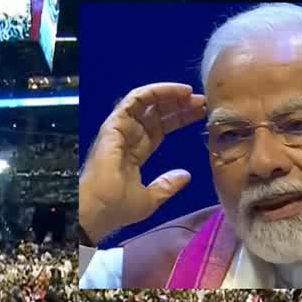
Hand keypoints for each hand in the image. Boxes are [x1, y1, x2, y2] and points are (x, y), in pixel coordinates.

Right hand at [79, 82, 205, 242]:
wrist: (99, 209)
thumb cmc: (118, 208)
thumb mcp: (151, 199)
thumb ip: (167, 186)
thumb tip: (186, 176)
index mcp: (135, 152)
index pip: (161, 129)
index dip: (180, 120)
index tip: (200, 115)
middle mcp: (128, 136)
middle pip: (156, 113)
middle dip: (179, 105)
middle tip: (202, 102)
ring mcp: (121, 128)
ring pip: (147, 102)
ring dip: (170, 95)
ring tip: (191, 94)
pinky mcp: (115, 123)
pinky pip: (136, 99)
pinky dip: (156, 91)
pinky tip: (177, 92)